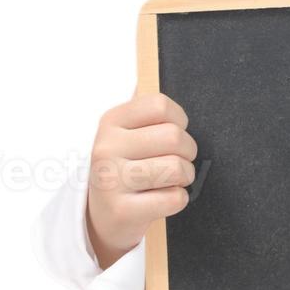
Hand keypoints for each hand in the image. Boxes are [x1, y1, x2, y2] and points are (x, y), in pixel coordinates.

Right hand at [85, 88, 197, 270]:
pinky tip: (163, 198)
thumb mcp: (126, 133)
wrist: (101, 217)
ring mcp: (110, 180)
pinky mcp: (121, 210)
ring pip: (177, 168)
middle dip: (188, 152)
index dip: (179, 120)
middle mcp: (105, 147)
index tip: (173, 132)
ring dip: (185, 177)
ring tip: (172, 180)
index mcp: (110, 121)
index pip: (160, 105)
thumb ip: (143, 109)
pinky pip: (174, 198)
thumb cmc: (125, 167)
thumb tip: (147, 72)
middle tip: (179, 161)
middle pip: (175, 137)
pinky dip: (178, 199)